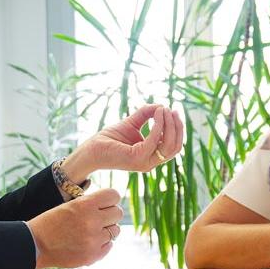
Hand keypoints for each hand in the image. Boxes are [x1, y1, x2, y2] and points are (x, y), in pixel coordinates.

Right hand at [27, 188, 122, 268]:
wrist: (36, 245)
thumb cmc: (51, 223)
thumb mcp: (70, 206)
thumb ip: (90, 204)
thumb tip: (111, 205)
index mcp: (85, 204)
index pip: (114, 195)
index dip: (110, 199)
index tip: (105, 204)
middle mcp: (92, 221)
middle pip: (118, 213)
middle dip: (110, 215)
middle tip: (99, 218)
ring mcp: (94, 240)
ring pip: (116, 230)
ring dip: (107, 230)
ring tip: (91, 232)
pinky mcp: (93, 255)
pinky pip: (110, 246)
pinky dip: (102, 244)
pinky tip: (88, 242)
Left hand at [62, 104, 183, 181]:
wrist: (91, 149)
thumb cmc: (110, 138)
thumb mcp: (132, 123)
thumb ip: (146, 115)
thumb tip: (161, 105)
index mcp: (152, 156)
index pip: (174, 145)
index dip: (177, 128)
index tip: (173, 111)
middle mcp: (151, 162)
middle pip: (175, 146)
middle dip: (177, 127)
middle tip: (171, 109)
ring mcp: (145, 162)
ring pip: (169, 145)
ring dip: (169, 124)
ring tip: (163, 109)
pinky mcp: (136, 158)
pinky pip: (154, 140)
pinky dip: (158, 125)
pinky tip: (156, 113)